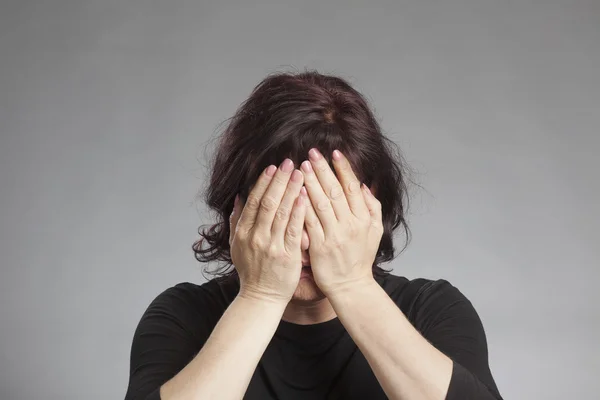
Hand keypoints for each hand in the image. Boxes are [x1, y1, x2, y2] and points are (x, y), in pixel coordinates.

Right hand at [229, 159, 307, 303]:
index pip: (253, 201)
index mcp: (242, 232)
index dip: (263, 182)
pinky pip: (293, 229)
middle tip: (289, 162)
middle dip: (278, 180)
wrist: (261, 298)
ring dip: (290, 190)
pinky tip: (305, 197)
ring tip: (300, 173)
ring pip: (280, 213)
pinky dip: (298, 211)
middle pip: (267, 202)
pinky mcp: (286, 255)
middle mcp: (255, 237)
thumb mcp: (236, 245)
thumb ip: (236, 220)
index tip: (272, 167)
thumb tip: (239, 196)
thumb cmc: (251, 271)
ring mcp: (271, 246)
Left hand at [300, 148, 382, 296]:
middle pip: (335, 191)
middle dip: (323, 170)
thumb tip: (364, 185)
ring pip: (321, 204)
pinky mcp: (319, 246)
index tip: (334, 153)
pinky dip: (302, 206)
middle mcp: (350, 225)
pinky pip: (309, 222)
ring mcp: (334, 236)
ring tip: (301, 166)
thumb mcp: (375, 231)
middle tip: (312, 153)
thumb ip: (372, 207)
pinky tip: (295, 192)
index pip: (352, 187)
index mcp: (364, 219)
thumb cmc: (360, 257)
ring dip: (310, 183)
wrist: (351, 286)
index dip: (343, 168)